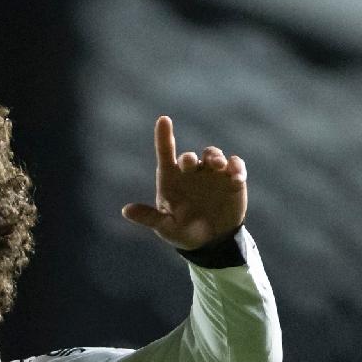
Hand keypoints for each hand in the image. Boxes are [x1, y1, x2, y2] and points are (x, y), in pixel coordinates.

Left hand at [120, 116, 247, 249]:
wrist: (211, 241)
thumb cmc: (183, 232)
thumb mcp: (165, 227)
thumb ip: (149, 218)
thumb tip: (125, 211)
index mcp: (171, 179)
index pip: (166, 154)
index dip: (164, 137)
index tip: (163, 120)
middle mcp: (191, 172)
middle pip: (190, 157)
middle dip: (189, 158)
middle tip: (190, 163)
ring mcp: (212, 173)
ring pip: (213, 155)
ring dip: (215, 157)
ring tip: (217, 164)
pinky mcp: (232, 178)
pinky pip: (236, 166)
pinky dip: (237, 167)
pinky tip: (236, 177)